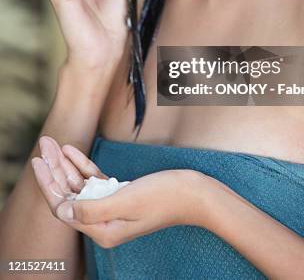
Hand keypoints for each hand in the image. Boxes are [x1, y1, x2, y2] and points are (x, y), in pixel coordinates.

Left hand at [32, 136, 204, 248]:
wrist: (195, 193)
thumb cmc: (164, 196)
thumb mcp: (125, 201)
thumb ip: (91, 208)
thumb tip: (62, 210)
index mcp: (102, 230)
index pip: (64, 207)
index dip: (48, 184)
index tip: (37, 162)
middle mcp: (104, 222)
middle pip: (70, 194)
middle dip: (54, 169)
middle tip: (43, 144)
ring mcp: (113, 208)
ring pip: (81, 185)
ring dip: (65, 164)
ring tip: (53, 143)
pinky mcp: (122, 195)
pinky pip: (95, 180)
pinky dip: (83, 165)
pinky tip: (71, 150)